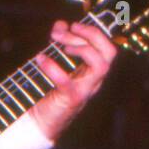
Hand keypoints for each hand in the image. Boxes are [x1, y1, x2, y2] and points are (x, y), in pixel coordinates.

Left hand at [28, 20, 118, 140]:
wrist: (38, 123)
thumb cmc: (47, 92)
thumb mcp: (55, 62)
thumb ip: (60, 43)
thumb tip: (61, 25)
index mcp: (92, 71)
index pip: (107, 47)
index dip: (93, 31)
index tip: (71, 25)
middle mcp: (94, 80)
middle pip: (110, 52)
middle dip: (91, 35)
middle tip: (67, 31)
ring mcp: (85, 90)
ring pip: (101, 65)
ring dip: (81, 48)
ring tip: (59, 45)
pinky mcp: (71, 100)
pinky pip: (67, 81)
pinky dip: (53, 67)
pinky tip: (40, 59)